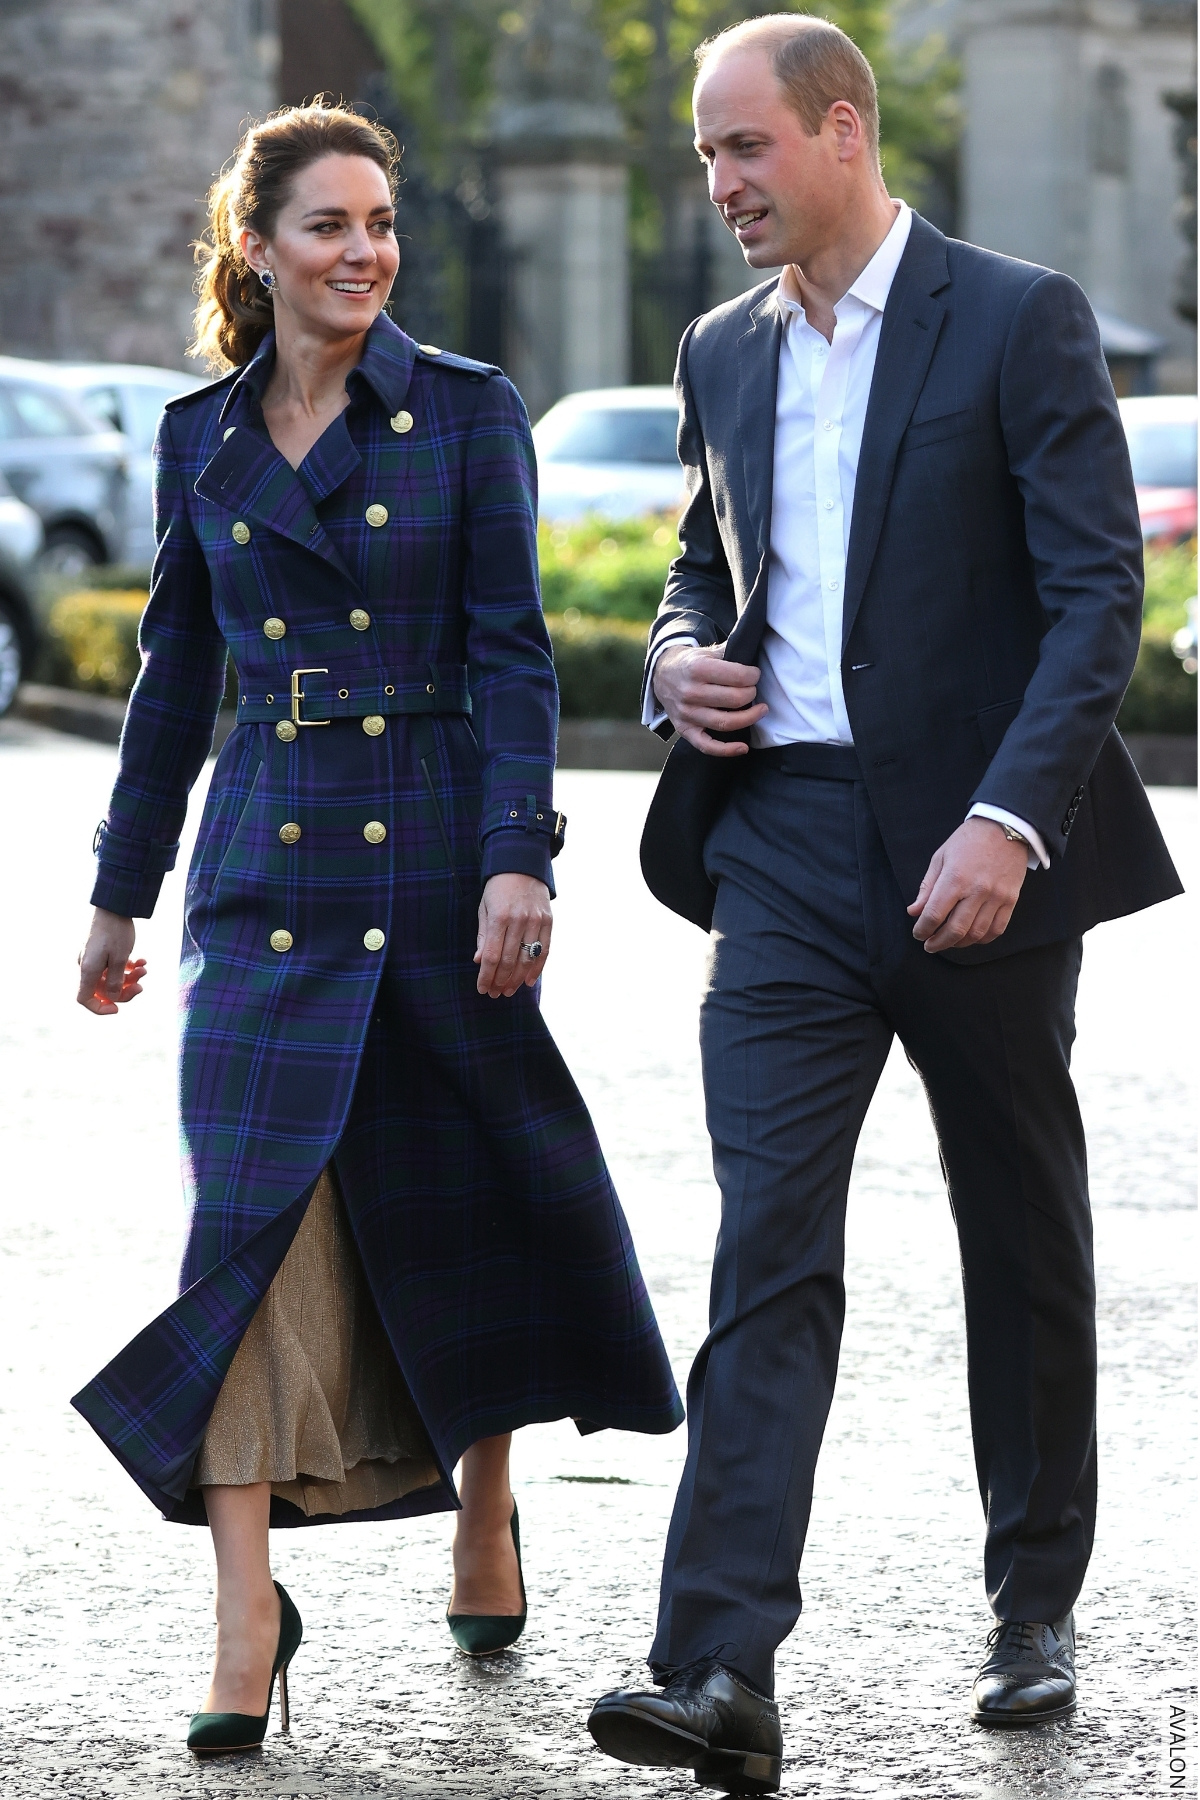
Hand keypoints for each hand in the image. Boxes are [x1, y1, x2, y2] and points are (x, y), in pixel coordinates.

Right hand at [77, 908, 145, 1013]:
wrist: (114, 905)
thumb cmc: (116, 931)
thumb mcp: (119, 959)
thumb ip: (115, 981)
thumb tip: (112, 998)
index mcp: (87, 970)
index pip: (84, 999)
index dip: (99, 1008)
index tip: (117, 1008)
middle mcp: (86, 966)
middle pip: (102, 990)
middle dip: (124, 990)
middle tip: (142, 985)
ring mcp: (93, 958)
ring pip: (110, 978)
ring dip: (129, 977)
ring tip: (144, 969)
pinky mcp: (101, 951)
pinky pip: (113, 966)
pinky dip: (127, 966)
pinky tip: (141, 961)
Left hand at [474, 874, 552, 997]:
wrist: (522, 865)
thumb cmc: (498, 889)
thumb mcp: (484, 908)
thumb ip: (483, 936)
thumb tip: (480, 961)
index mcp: (499, 917)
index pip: (493, 955)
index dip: (487, 976)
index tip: (483, 989)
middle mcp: (519, 920)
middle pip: (510, 960)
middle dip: (501, 981)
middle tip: (495, 993)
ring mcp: (536, 921)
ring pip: (527, 959)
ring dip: (517, 979)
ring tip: (509, 991)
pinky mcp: (548, 922)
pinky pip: (544, 950)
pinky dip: (537, 968)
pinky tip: (529, 981)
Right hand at [652, 643, 767, 757]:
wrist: (661, 675)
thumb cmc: (691, 663)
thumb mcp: (706, 651)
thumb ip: (730, 653)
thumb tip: (754, 653)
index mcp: (697, 669)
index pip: (737, 676)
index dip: (753, 676)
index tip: (755, 675)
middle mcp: (691, 692)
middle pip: (735, 699)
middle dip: (752, 694)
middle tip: (754, 690)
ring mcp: (687, 713)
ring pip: (725, 723)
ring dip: (749, 718)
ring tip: (760, 710)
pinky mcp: (684, 730)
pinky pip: (707, 746)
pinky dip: (727, 750)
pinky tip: (743, 748)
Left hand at [907, 819, 1028, 952]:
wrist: (1005, 827)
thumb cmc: (968, 840)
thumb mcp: (940, 857)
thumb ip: (927, 887)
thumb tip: (914, 912)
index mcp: (955, 878)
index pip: (934, 914)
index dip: (923, 929)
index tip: (918, 934)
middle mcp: (977, 890)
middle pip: (955, 930)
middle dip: (938, 943)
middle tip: (930, 945)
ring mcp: (997, 897)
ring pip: (976, 934)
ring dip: (959, 943)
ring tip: (948, 942)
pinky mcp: (1011, 900)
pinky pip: (997, 929)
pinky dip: (982, 939)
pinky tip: (971, 937)